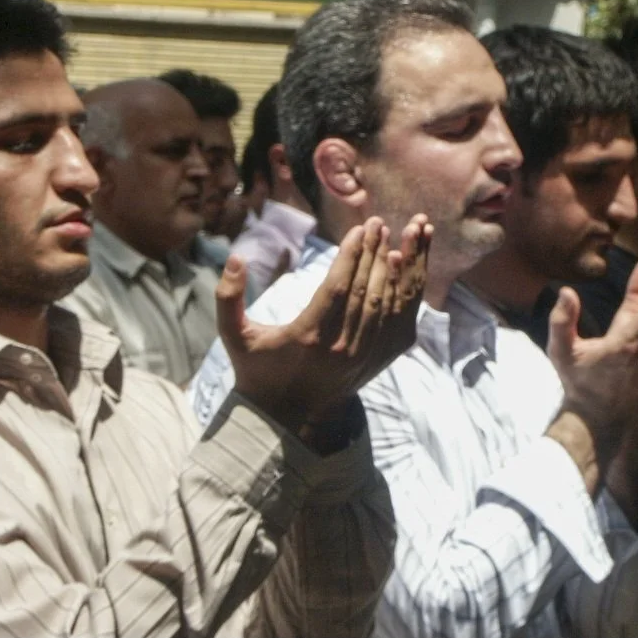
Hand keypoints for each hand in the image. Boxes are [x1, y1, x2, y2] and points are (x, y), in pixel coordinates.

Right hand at [216, 215, 431, 429]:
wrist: (288, 414)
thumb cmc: (259, 367)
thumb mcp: (234, 335)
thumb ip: (228, 297)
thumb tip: (234, 258)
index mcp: (309, 336)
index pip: (337, 288)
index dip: (351, 256)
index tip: (360, 228)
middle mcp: (342, 346)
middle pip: (366, 291)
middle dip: (375, 252)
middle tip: (378, 223)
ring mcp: (366, 354)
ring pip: (389, 302)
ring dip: (399, 265)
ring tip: (404, 233)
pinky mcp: (381, 358)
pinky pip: (401, 319)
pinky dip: (408, 290)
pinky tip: (408, 263)